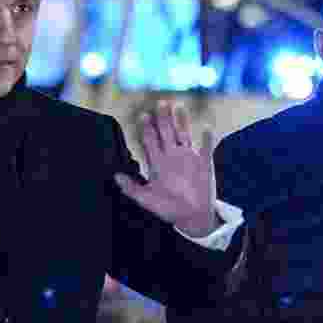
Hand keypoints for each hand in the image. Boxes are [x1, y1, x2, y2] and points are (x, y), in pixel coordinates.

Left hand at [115, 100, 217, 236]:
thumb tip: (115, 176)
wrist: (192, 218)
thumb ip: (131, 188)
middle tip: (160, 104)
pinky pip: (206, 148)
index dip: (147, 129)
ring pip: (184, 135)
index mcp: (158, 163)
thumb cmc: (169, 209)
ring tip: (179, 108)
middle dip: (163, 119)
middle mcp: (172, 156)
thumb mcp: (147, 200)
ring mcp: (188, 158)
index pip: (150, 141)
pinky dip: (207, 138)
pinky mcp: (204, 164)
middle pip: (166, 132)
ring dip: (182, 122)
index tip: (143, 116)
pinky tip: (206, 128)